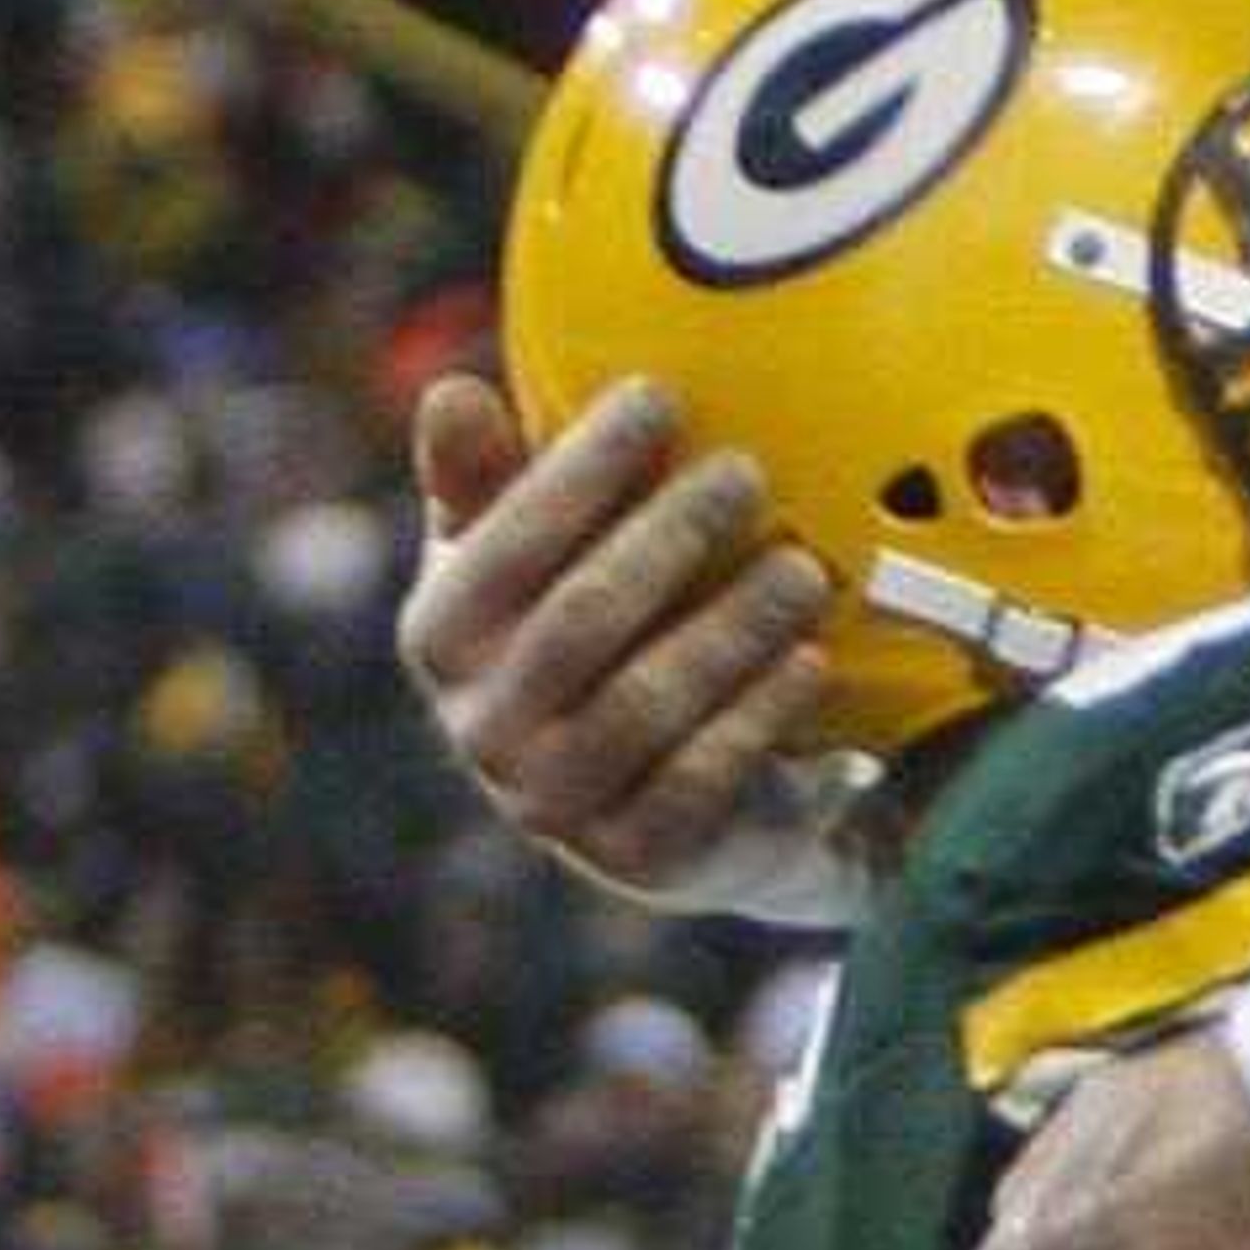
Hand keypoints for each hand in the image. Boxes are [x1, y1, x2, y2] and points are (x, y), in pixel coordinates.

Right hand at [399, 369, 836, 892]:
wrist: (663, 797)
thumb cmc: (589, 634)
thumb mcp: (527, 555)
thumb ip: (486, 477)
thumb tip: (453, 393)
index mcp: (440, 636)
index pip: (508, 543)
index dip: (582, 469)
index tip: (658, 396)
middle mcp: (481, 727)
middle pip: (584, 617)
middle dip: (671, 536)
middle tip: (746, 473)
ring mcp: (554, 803)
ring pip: (649, 699)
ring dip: (733, 624)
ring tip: (801, 566)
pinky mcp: (639, 856)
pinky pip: (704, 775)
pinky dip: (760, 711)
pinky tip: (810, 658)